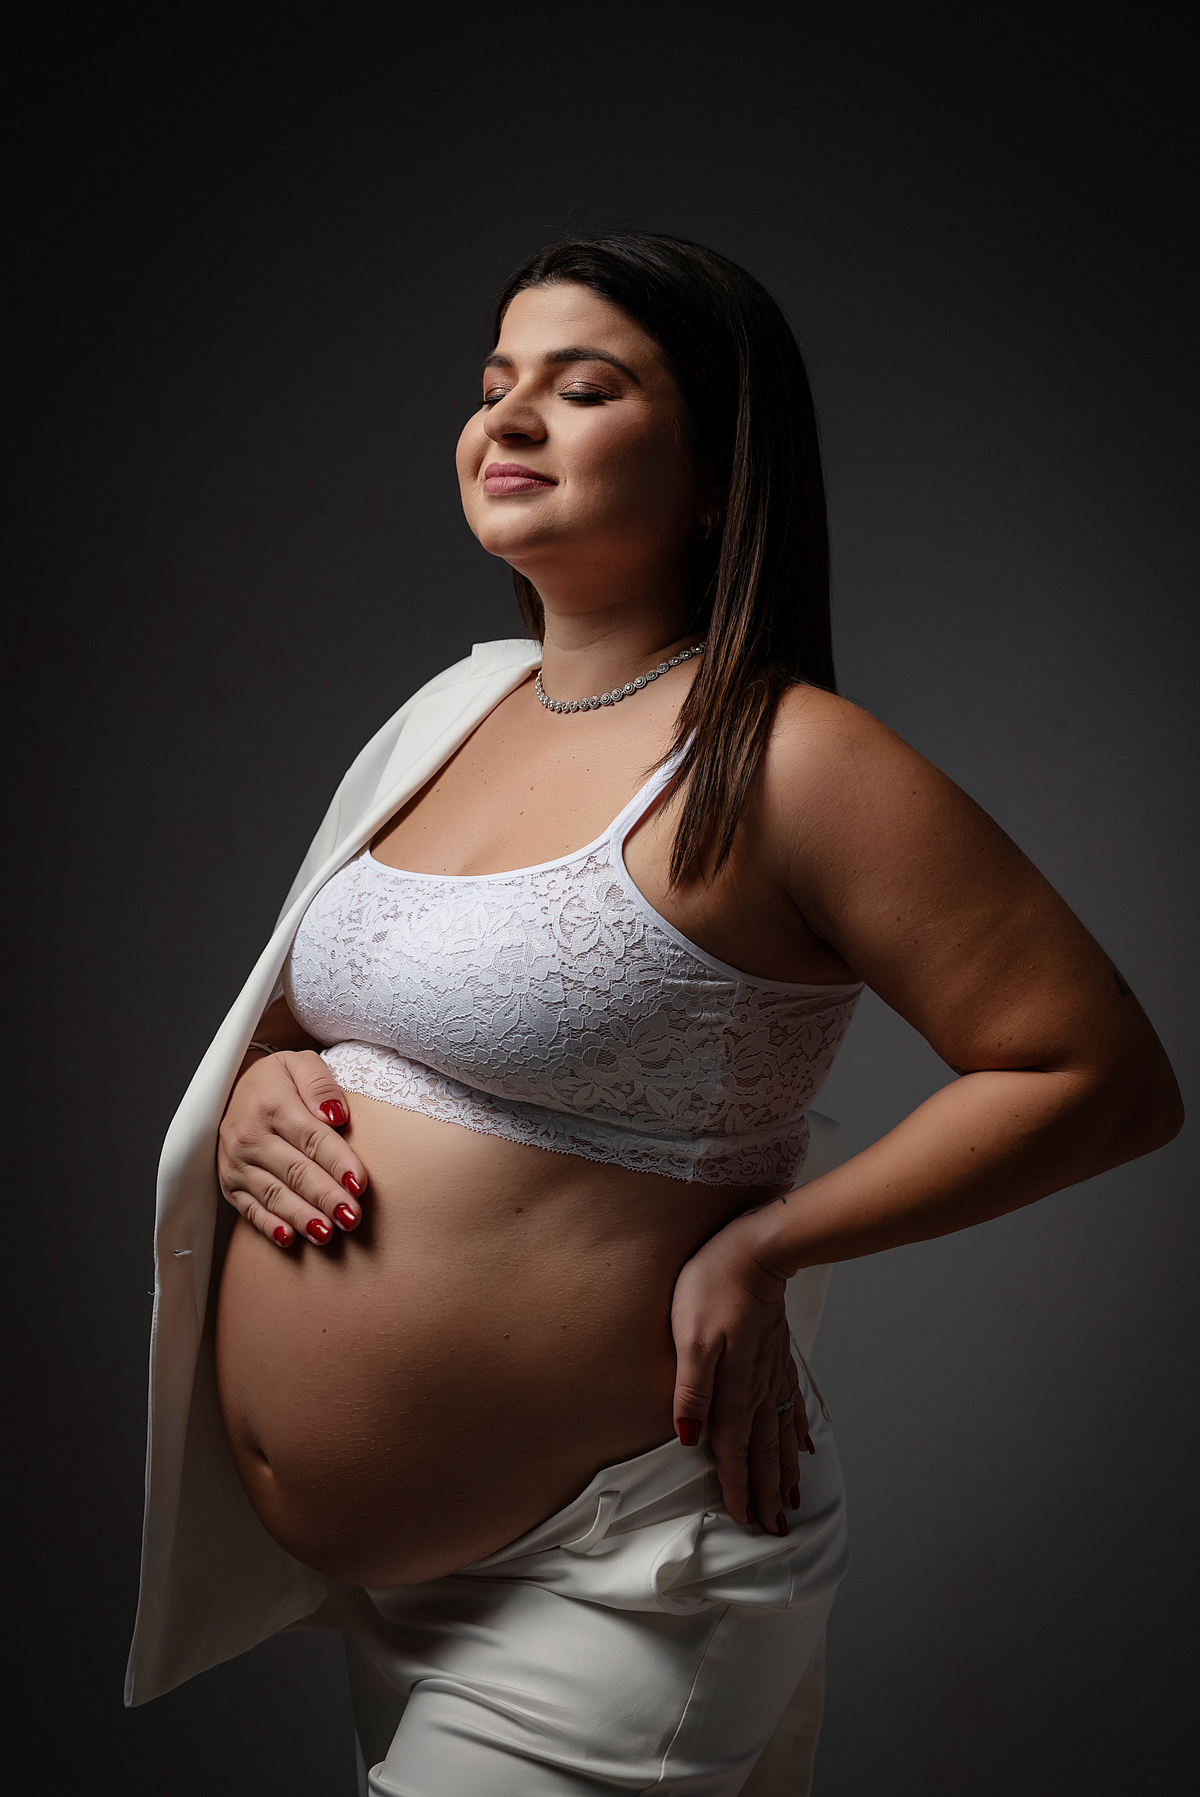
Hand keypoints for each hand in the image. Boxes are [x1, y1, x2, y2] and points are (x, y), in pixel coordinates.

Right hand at [217, 1050, 368, 1248]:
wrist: (234, 1089)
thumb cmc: (278, 1080)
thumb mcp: (300, 1063)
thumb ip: (320, 1084)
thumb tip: (336, 1115)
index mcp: (272, 1104)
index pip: (311, 1138)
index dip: (337, 1162)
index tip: (359, 1183)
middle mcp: (250, 1137)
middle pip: (295, 1171)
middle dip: (325, 1196)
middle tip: (351, 1216)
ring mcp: (237, 1163)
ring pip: (274, 1194)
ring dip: (302, 1216)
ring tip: (327, 1233)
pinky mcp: (230, 1184)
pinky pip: (249, 1208)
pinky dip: (269, 1225)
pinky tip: (290, 1238)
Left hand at [670, 1214, 813, 1535]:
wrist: (757, 1248)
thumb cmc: (714, 1286)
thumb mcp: (690, 1338)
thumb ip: (691, 1392)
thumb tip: (688, 1439)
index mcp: (735, 1389)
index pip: (734, 1450)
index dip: (737, 1487)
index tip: (745, 1520)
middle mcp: (759, 1388)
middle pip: (764, 1450)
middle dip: (767, 1490)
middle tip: (776, 1527)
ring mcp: (774, 1372)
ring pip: (782, 1433)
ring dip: (785, 1469)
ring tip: (791, 1498)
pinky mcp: (780, 1354)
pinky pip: (793, 1403)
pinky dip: (799, 1430)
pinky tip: (805, 1445)